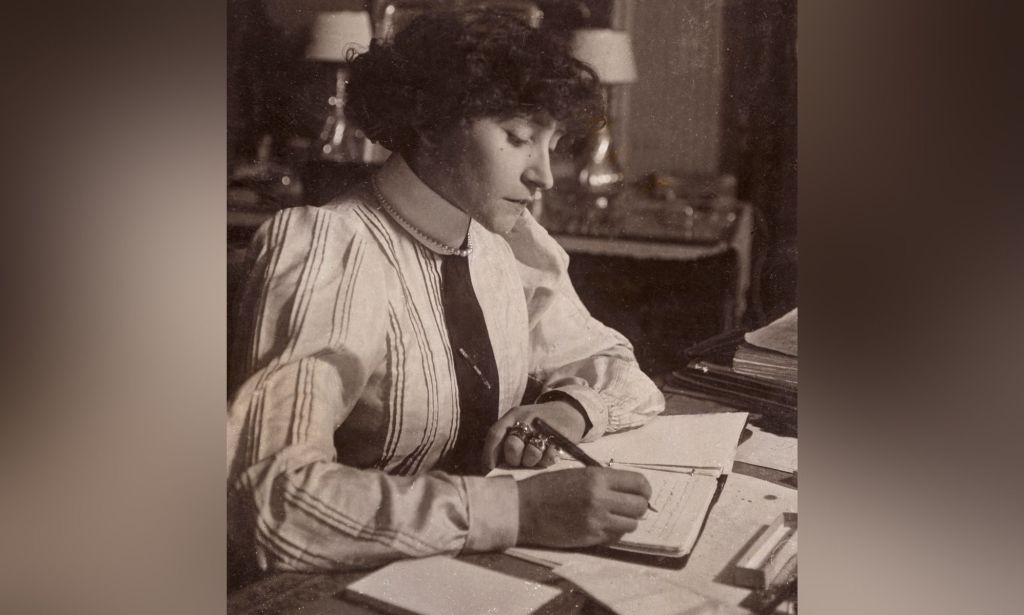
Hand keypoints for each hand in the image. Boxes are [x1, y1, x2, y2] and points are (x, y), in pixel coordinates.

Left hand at [482, 401, 585, 469]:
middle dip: (513, 459)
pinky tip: (547, 456)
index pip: (495, 434)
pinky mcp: (560, 436)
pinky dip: (547, 460)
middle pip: (512, 446)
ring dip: (531, 461)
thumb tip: (490, 466)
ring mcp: (544, 426)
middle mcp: (527, 418)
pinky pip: (549, 456)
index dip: (489, 454)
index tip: (489, 468)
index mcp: (513, 415)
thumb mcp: (520, 422)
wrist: (569, 411)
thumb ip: (505, 438)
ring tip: (536, 458)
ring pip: (531, 453)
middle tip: (520, 461)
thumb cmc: (538, 424)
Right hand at [516, 467, 652, 547]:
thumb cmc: (546, 487)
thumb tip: (628, 489)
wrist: (522, 509)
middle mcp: (600, 499)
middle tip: (629, 505)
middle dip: (639, 505)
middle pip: (640, 506)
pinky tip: (603, 525)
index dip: (644, 489)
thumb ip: (603, 480)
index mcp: (597, 478)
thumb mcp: (577, 474)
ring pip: (632, 524)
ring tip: (615, 515)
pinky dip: (615, 531)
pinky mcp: (591, 538)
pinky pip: (616, 536)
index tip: (640, 492)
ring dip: (627, 520)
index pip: (639, 483)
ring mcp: (596, 521)